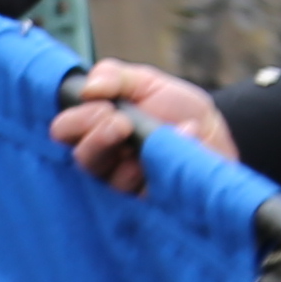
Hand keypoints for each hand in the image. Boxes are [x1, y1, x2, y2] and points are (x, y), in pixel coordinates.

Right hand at [47, 58, 230, 194]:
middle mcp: (105, 161)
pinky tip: (187, 137)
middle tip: (122, 123)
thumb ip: (115, 76)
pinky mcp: (151, 205)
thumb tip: (88, 87)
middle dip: (98, 138)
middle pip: (82, 159)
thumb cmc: (176, 108)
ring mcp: (126, 186)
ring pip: (111, 180)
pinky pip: (150, 193)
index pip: (65, 132)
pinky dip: (171, 160)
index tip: (103, 108)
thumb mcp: (146, 82)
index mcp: (96, 129)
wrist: (215, 134)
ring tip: (157, 137)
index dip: (76, 121)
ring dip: (131, 157)